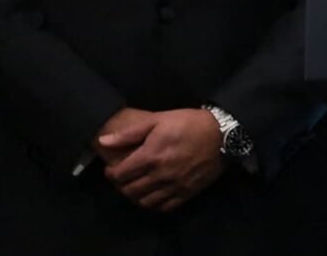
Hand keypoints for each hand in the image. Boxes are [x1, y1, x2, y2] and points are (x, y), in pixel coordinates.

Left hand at [100, 108, 226, 211]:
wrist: (223, 134)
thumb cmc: (189, 123)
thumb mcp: (158, 120)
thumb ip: (130, 133)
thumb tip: (104, 141)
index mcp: (150, 156)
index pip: (119, 175)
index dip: (111, 174)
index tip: (112, 169)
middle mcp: (160, 175)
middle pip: (130, 191)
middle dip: (121, 186)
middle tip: (123, 178)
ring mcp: (174, 186)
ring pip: (145, 202)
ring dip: (136, 197)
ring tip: (137, 187)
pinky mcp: (187, 192)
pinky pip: (164, 207)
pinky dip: (155, 204)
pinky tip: (154, 195)